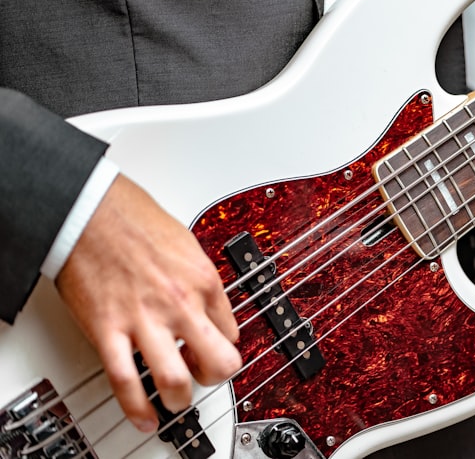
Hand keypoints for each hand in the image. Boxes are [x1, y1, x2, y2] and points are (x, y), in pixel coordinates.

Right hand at [55, 174, 241, 432]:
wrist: (91, 211)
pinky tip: (143, 416)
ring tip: (174, 400)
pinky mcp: (108, 330)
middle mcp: (179, 303)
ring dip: (178, 400)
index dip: (225, 346)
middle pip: (217, 362)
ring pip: (174, 381)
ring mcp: (144, 320)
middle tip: (204, 378)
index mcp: (203, 280)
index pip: (231, 332)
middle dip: (214, 379)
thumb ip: (198, 279)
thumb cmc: (134, 219)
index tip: (216, 351)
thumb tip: (205, 304)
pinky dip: (137, 408)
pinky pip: (125, 382)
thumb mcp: (187, 245)